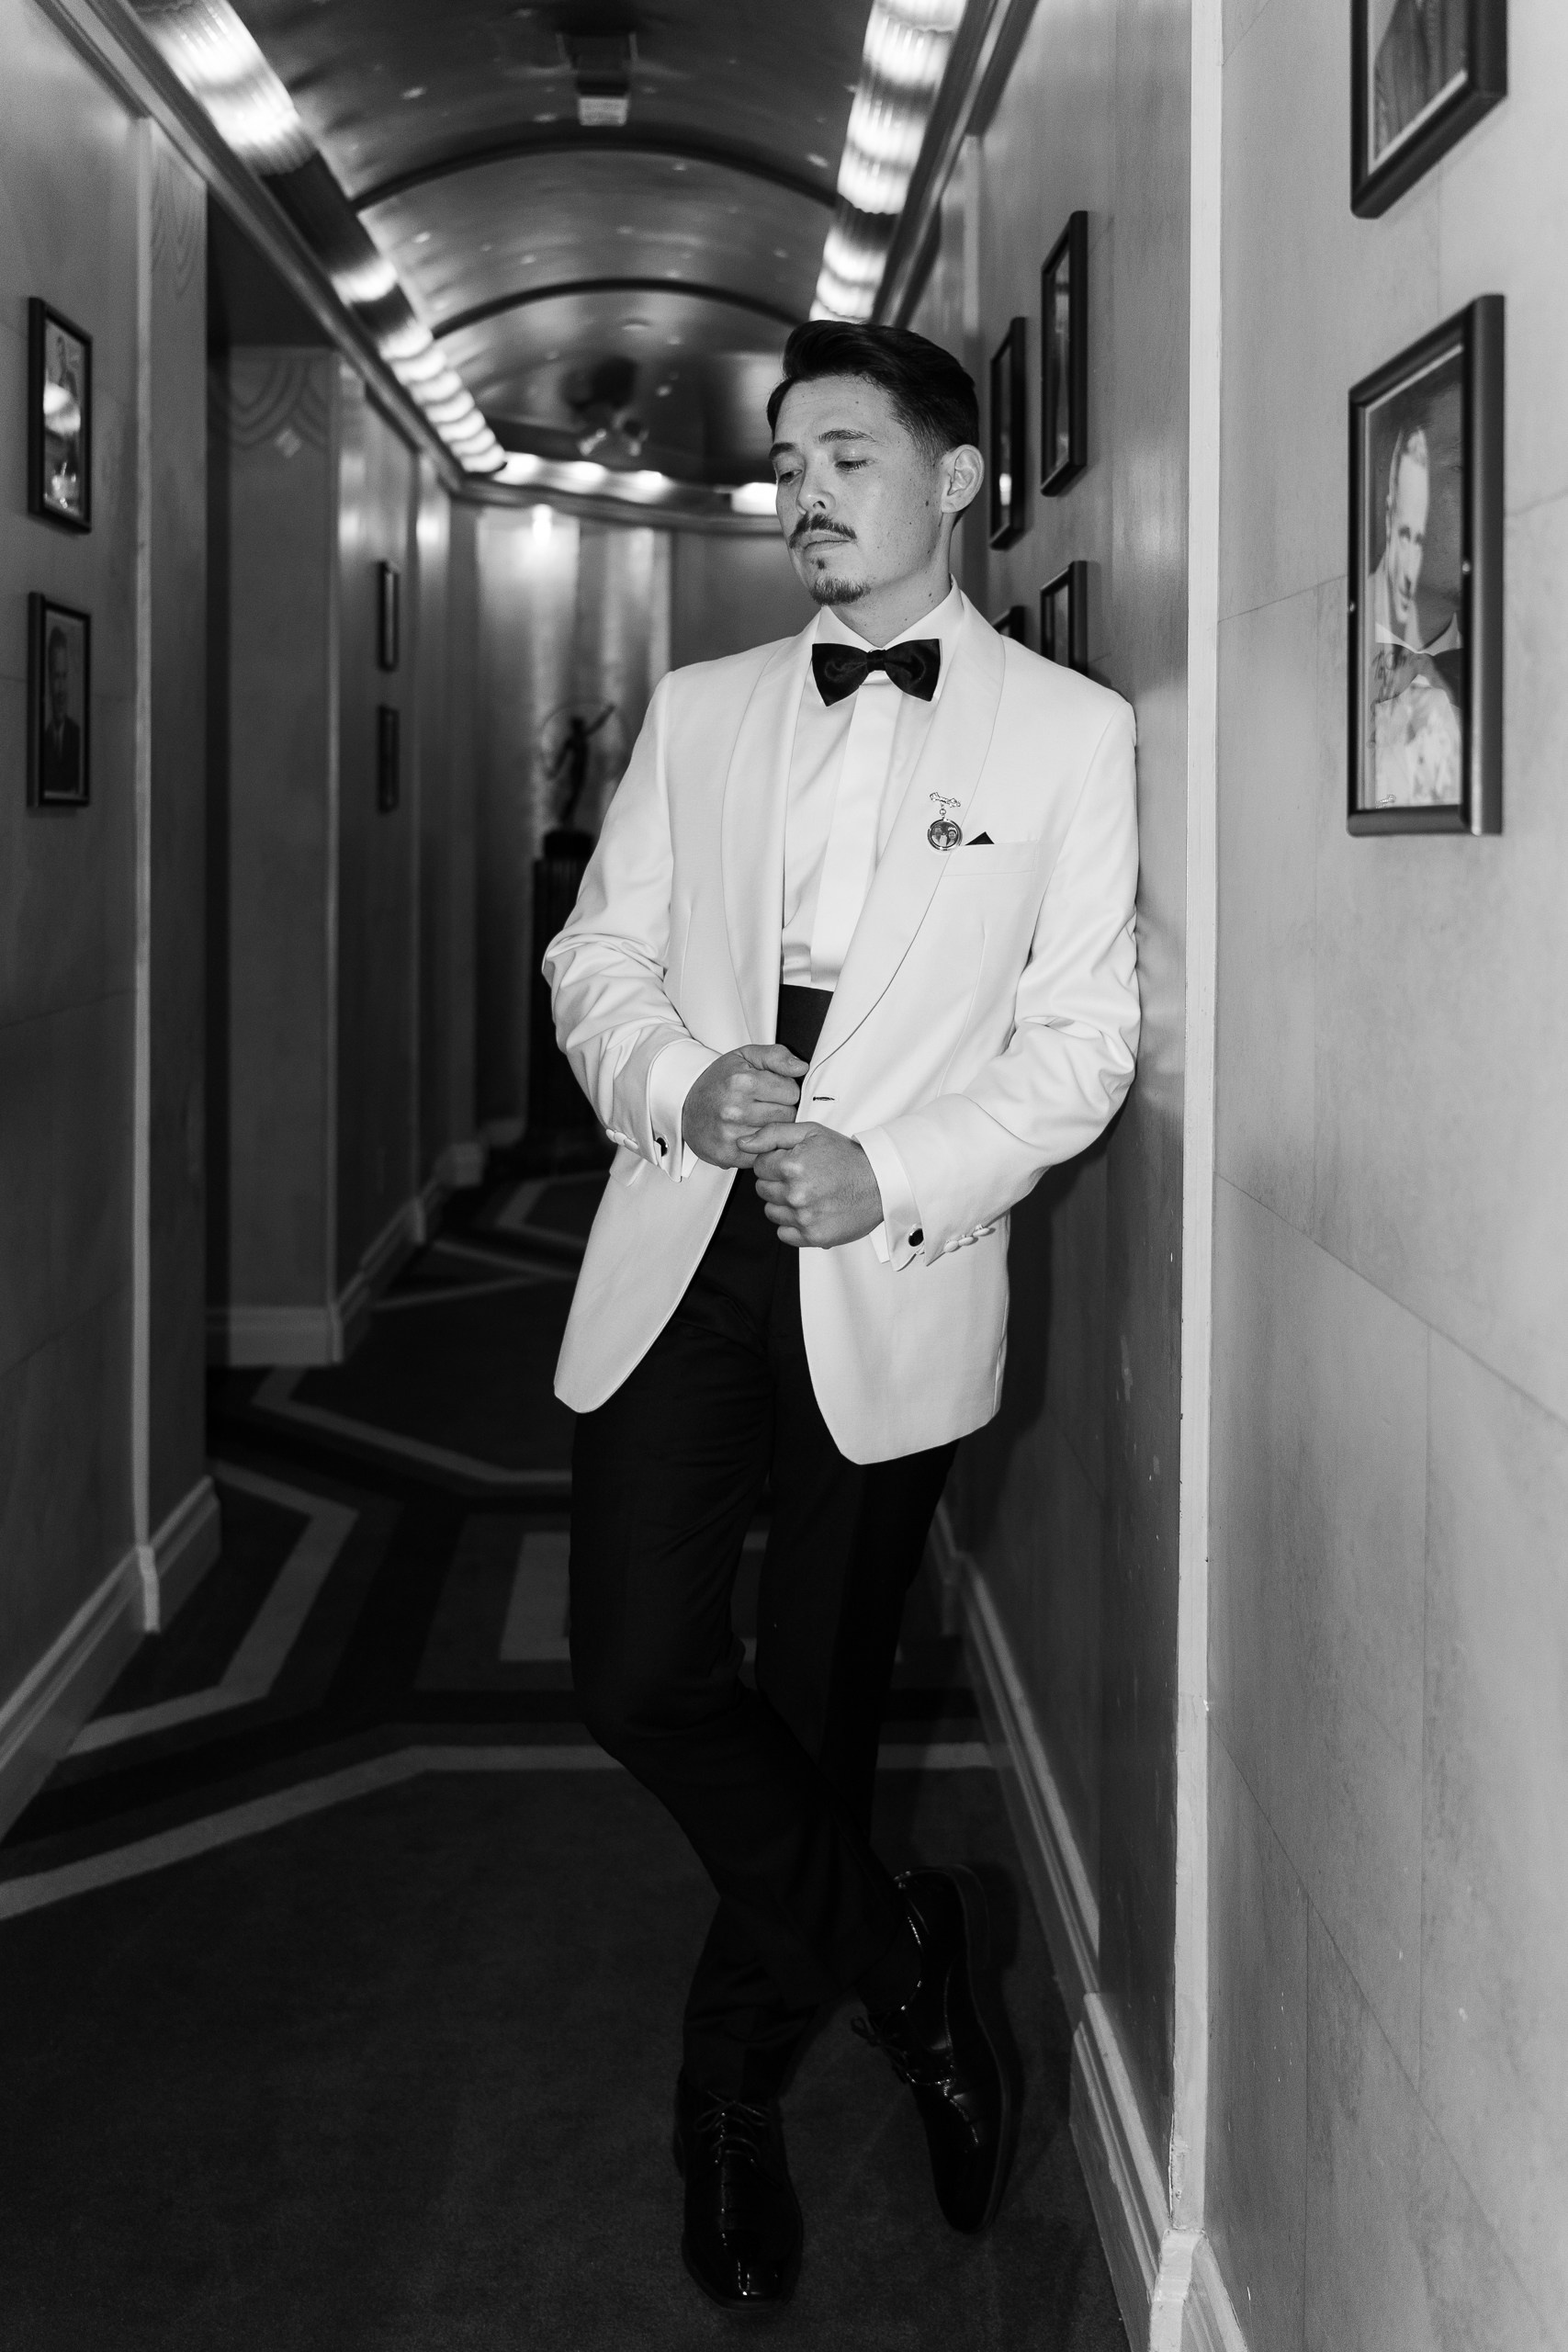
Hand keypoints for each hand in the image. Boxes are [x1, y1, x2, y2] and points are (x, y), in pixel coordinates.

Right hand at [684, 1043, 807, 1168]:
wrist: (685, 1105)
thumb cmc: (719, 1080)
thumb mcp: (746, 1056)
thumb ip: (776, 1056)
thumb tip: (800, 1068)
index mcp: (742, 1082)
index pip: (792, 1092)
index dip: (785, 1090)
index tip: (771, 1090)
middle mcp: (735, 1110)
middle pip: (787, 1116)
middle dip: (781, 1109)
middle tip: (763, 1104)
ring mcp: (731, 1135)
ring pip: (777, 1136)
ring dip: (771, 1129)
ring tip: (755, 1118)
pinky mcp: (728, 1155)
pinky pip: (763, 1154)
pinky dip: (760, 1146)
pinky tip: (749, 1133)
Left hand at [747, 1123, 883, 1248]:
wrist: (880, 1182)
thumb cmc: (846, 1157)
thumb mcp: (810, 1133)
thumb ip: (772, 1134)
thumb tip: (743, 1143)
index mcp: (792, 1166)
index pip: (759, 1166)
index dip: (774, 1162)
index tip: (793, 1163)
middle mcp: (796, 1194)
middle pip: (762, 1189)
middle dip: (777, 1182)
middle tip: (802, 1177)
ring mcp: (804, 1218)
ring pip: (771, 1212)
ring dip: (783, 1204)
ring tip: (808, 1193)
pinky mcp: (812, 1236)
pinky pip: (783, 1233)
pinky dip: (793, 1224)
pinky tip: (809, 1211)